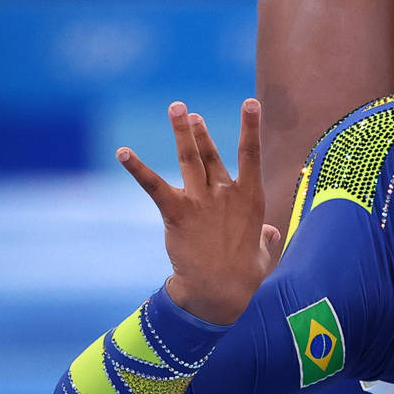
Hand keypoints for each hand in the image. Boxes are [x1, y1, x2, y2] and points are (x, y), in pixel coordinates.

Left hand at [117, 99, 280, 324]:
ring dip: (180, 132)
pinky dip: (137, 168)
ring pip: (189, 158)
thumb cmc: (245, 275)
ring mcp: (201, 201)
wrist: (220, 291)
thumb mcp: (262, 253)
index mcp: (250, 198)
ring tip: (176, 109)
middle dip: (198, 130)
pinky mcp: (177, 212)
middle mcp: (225, 193)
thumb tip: (270, 234)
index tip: (250, 103)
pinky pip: (154, 185)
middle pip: (210, 153)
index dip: (250, 126)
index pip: (251, 154)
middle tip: (187, 113)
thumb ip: (265, 238)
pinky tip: (123, 152)